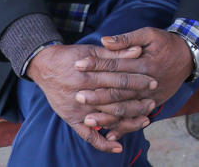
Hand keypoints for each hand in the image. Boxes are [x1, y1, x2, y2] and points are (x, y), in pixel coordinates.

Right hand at [27, 43, 154, 152]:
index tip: (153, 82)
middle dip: (137, 102)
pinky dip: (102, 143)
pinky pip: (87, 135)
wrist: (45, 67)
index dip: (138, 81)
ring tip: (145, 120)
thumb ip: (116, 53)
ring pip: (107, 119)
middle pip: (116, 100)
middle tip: (152, 102)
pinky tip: (118, 147)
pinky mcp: (72, 119)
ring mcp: (78, 109)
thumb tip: (139, 50)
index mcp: (90, 74)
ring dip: (128, 121)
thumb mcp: (92, 50)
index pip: (120, 80)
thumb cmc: (72, 57)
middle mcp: (84, 93)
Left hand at [74, 27, 193, 139]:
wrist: (189, 56)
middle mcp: (148, 84)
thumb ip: (127, 39)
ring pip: (126, 109)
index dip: (97, 64)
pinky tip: (109, 133)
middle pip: (119, 91)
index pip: (116, 65)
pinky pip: (136, 118)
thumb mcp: (149, 34)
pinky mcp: (153, 104)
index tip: (79, 64)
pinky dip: (123, 127)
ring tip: (88, 119)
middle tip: (78, 95)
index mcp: (145, 64)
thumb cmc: (166, 43)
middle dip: (97, 94)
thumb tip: (105, 41)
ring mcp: (151, 96)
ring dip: (107, 115)